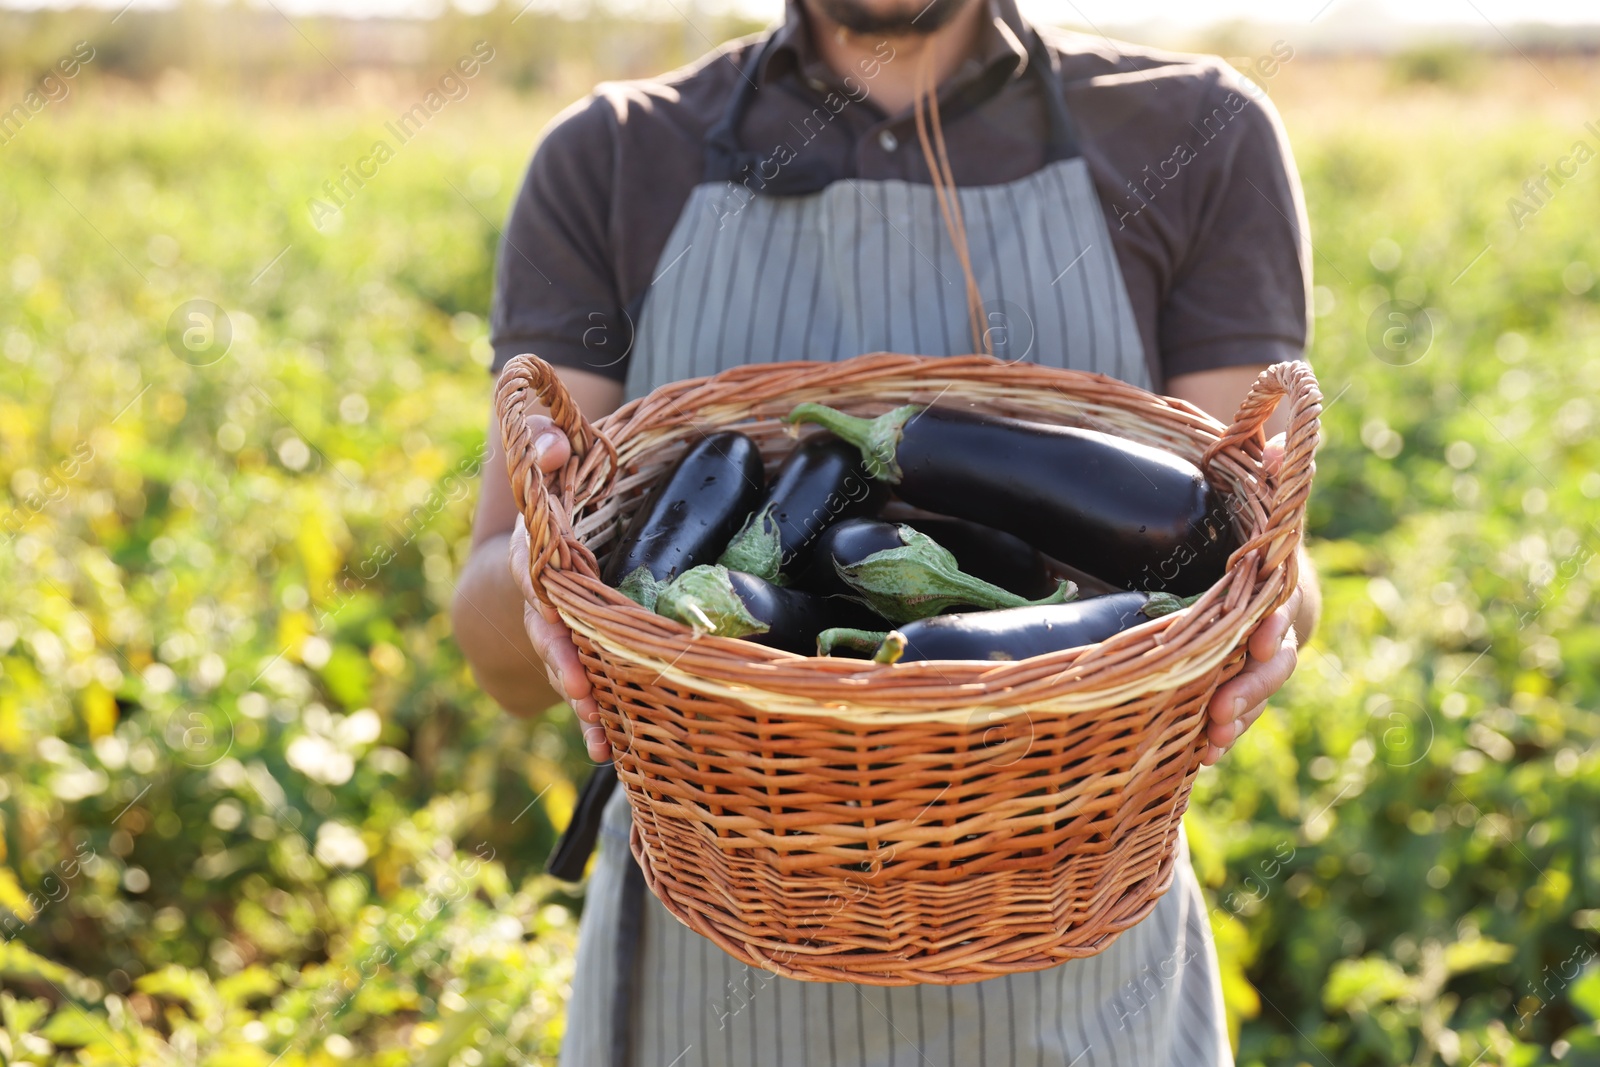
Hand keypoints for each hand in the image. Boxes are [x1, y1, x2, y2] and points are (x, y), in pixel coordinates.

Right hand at [507, 420, 609, 762]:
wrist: (531, 554)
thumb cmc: (550, 507)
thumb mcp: (546, 470)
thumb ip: (544, 444)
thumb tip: (553, 441)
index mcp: (534, 551)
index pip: (533, 562)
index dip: (541, 585)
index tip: (552, 604)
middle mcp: (539, 596)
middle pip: (546, 630)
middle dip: (561, 658)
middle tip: (576, 684)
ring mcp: (556, 632)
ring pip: (565, 669)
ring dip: (579, 699)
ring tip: (595, 729)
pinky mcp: (577, 656)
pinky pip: (585, 691)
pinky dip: (593, 722)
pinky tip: (608, 751)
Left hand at [1201, 433, 1304, 765]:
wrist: (1258, 581)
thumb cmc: (1254, 540)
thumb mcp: (1259, 504)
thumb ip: (1269, 477)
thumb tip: (1280, 441)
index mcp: (1274, 590)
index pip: (1280, 608)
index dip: (1274, 624)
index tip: (1261, 637)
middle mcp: (1270, 633)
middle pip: (1271, 666)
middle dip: (1250, 688)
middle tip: (1222, 709)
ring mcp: (1252, 665)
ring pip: (1253, 698)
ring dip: (1235, 722)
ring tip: (1211, 743)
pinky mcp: (1230, 686)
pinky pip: (1232, 716)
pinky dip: (1219, 738)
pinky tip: (1200, 760)